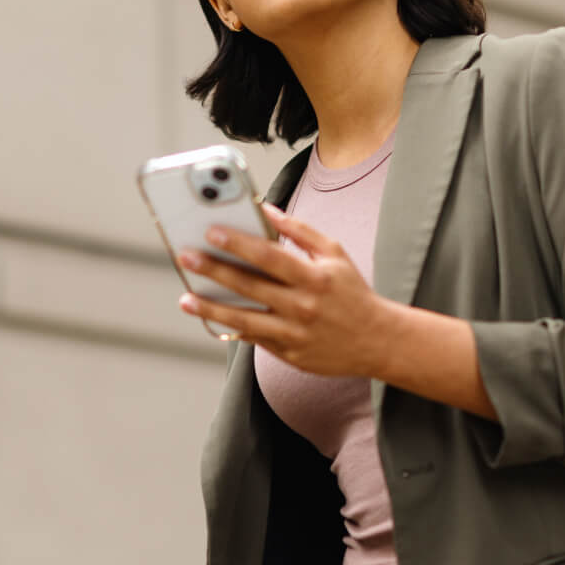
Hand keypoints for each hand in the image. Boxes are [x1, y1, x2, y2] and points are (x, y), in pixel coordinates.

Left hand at [176, 204, 391, 376]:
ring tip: (186, 299)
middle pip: (250, 286)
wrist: (378, 341)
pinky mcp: (290, 354)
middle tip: (187, 257)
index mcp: (314, 277)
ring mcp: (295, 333)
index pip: (269, 256)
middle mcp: (302, 306)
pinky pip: (255, 340)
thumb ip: (300, 231)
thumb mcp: (334, 254)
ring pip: (244, 320)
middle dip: (214, 270)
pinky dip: (232, 329)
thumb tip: (267, 210)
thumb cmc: (352, 293)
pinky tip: (211, 318)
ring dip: (211, 309)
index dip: (238, 243)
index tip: (211, 231)